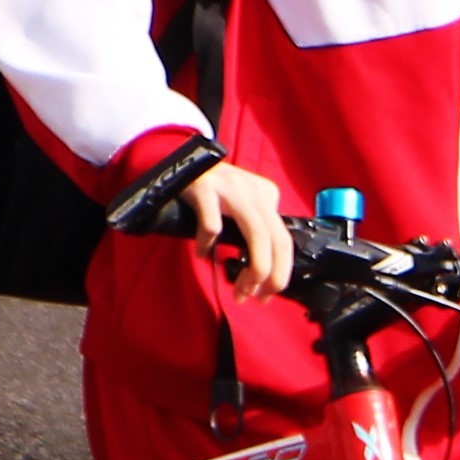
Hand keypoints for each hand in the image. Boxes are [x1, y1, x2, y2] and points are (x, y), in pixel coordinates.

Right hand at [181, 160, 290, 299]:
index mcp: (266, 195)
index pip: (284, 240)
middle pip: (277, 239)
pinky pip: (212, 225)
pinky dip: (208, 245)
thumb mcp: (240, 205)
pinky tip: (202, 253)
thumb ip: (254, 229)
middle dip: (271, 276)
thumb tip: (262, 273)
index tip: (267, 293)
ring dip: (252, 270)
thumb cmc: (208, 192)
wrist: (175, 161)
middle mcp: (254, 189)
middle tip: (257, 298)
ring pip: (257, 233)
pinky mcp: (204, 186)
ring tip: (239, 289)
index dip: (281, 272)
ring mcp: (231, 186)